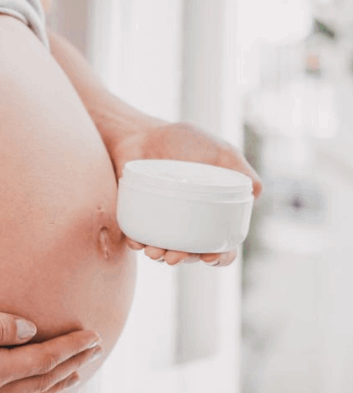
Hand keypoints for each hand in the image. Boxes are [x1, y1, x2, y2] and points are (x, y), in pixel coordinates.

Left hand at [110, 121, 262, 266]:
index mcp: (211, 213)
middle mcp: (187, 222)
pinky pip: (137, 235)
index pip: (221, 244)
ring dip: (160, 257)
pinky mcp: (137, 215)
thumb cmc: (185, 142)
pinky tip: (137, 242)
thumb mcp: (219, 152)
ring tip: (156, 252)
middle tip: (176, 256)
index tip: (211, 257)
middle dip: (185, 260)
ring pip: (163, 250)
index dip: (220, 256)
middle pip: (191, 252)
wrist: (143, 132)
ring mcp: (160, 221)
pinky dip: (137, 242)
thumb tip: (256, 194)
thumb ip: (240, 171)